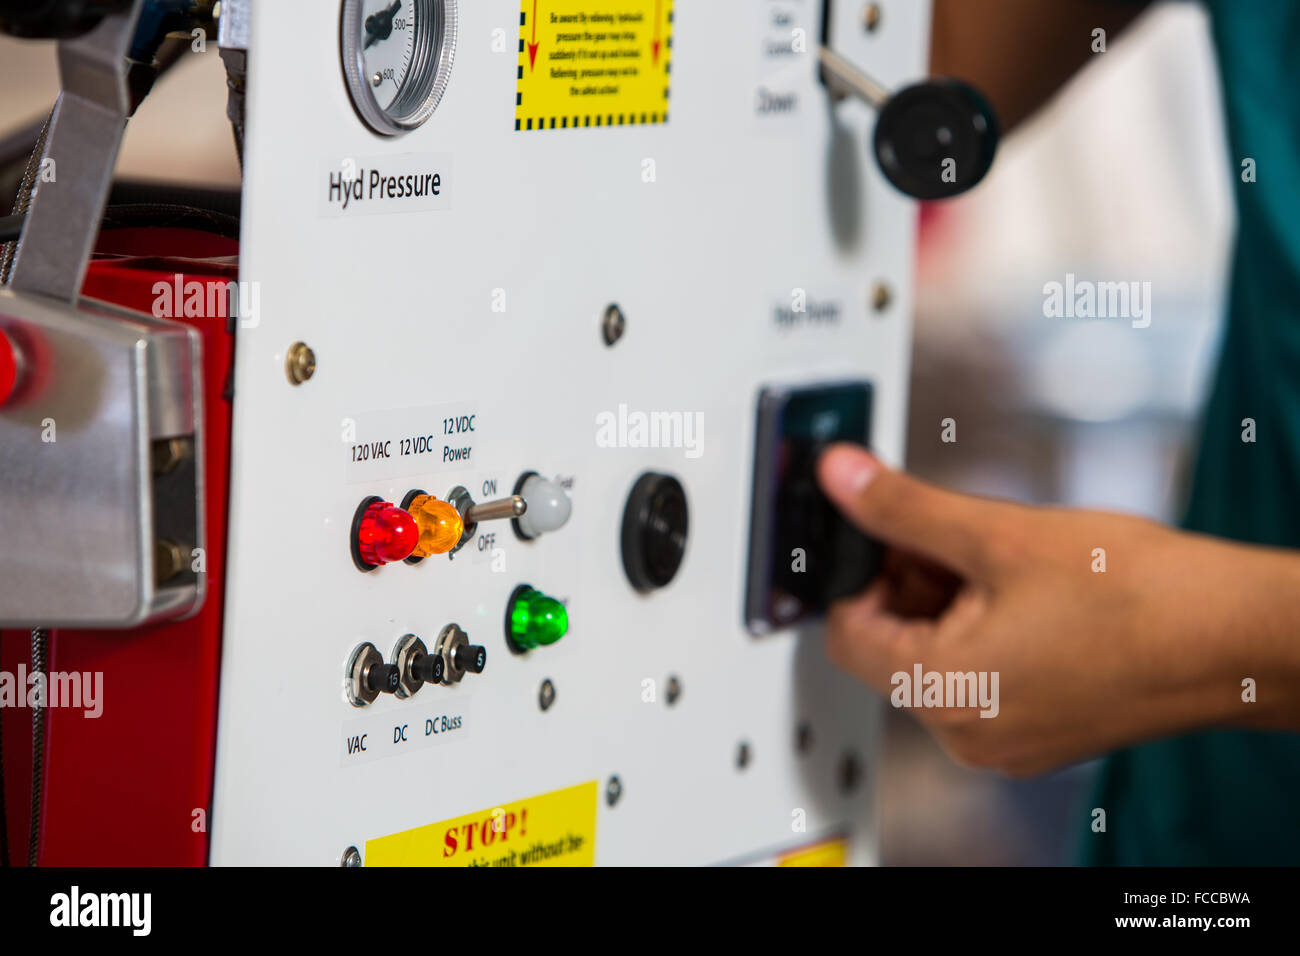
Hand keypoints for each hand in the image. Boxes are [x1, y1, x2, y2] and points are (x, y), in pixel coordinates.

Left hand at [815, 443, 1299, 775]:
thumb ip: (904, 508)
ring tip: (1003, 562)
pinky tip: (1026, 594)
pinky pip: (979, 680)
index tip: (887, 531)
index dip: (858, 571)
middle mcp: (965, 734)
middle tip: (955, 537)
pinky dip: (983, 632)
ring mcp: (1003, 740)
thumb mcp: (998, 534)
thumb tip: (842, 479)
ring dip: (948, 602)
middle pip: (890, 647)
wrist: (1233, 634)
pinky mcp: (1036, 732)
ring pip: (936, 660)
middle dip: (910, 582)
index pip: (845, 630)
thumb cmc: (1136, 595)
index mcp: (942, 694)